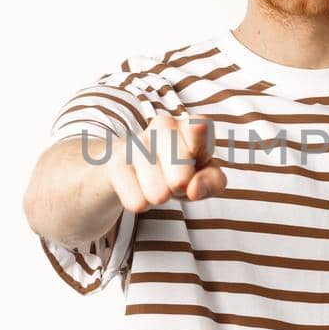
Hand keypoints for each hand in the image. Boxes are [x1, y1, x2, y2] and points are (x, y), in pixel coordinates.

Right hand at [104, 113, 227, 211]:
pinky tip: (140, 187)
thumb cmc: (180, 171)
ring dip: (161, 196)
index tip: (198, 127)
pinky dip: (142, 203)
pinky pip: (136, 200)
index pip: (199, 126)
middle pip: (180, 178)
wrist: (134, 169)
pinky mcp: (116, 162)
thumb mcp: (204, 178)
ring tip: (158, 182)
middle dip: (181, 189)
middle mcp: (165, 126)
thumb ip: (212, 182)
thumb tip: (193, 189)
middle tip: (176, 179)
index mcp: (192, 127)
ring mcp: (138, 141)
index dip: (199, 131)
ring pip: (158, 193)